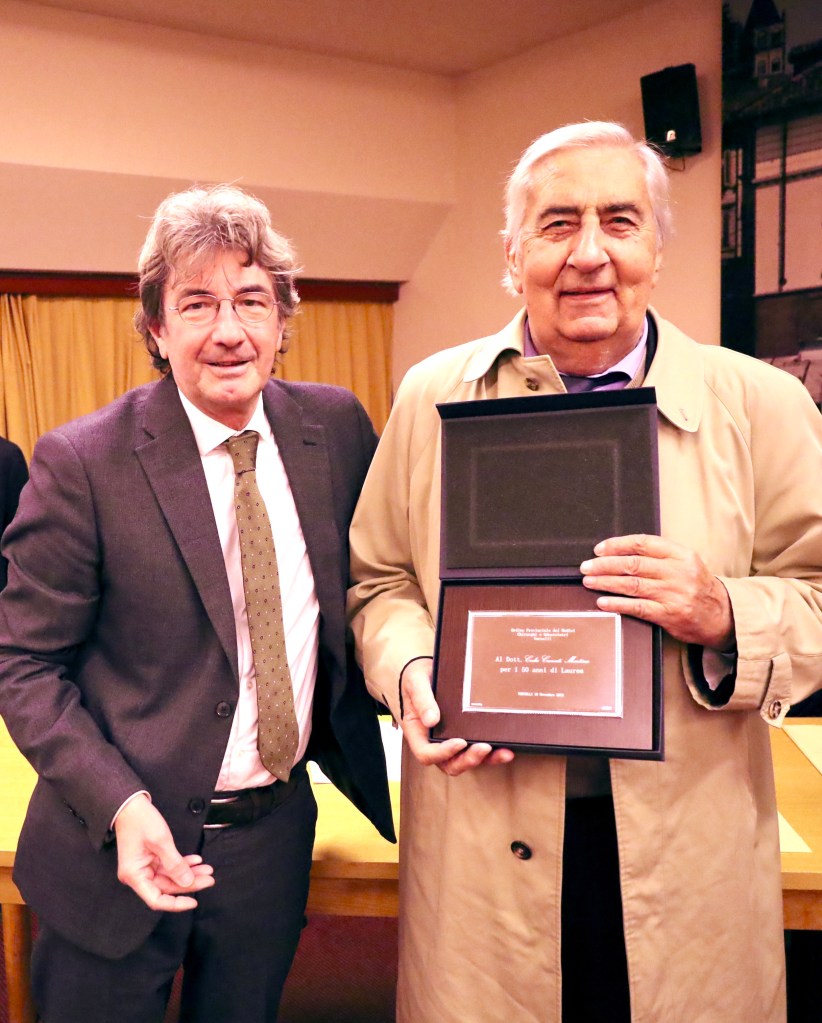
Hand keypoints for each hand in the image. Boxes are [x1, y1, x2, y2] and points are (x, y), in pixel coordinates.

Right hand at [114, 794, 214, 911]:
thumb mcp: (161, 842)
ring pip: (170, 876)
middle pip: (166, 887)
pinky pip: (168, 866)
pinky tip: (197, 860)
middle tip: (210, 878)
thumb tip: (187, 882)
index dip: (175, 904)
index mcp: (134, 875)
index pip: (156, 899)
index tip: (194, 901)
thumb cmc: (141, 821)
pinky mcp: (150, 858)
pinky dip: (182, 863)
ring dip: (188, 873)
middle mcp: (138, 874)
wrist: (131, 804)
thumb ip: (175, 864)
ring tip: (207, 869)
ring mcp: (144, 866)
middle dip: (189, 883)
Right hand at [401, 661, 513, 775]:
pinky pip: (477, 751)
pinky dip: (492, 754)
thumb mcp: (415, 682)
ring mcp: (449, 741)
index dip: (443, 753)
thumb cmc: (417, 677)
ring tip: (504, 752)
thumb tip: (432, 720)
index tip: (460, 741)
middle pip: (449, 764)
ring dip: (484, 760)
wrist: (427, 669)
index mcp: (417, 733)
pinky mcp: (465, 736)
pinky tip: (507, 750)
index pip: (426, 754)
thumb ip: (421, 699)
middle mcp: (433, 742)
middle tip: (484, 748)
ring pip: (465, 761)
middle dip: (468, 760)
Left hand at [580, 534, 734, 649]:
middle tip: (587, 566)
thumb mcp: (686, 563)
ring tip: (589, 581)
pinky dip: (617, 603)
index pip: (643, 544)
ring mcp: (673, 594)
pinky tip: (602, 601)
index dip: (618, 545)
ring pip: (632, 584)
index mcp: (681, 555)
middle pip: (633, 564)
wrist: (723, 616)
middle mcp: (677, 572)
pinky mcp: (669, 614)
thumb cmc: (698, 587)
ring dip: (606, 582)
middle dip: (605, 564)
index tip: (599, 549)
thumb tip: (621, 552)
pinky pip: (637, 607)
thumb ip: (660, 556)